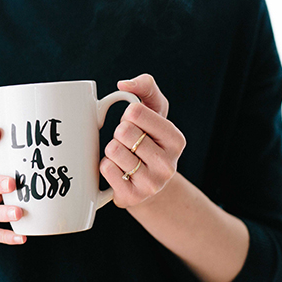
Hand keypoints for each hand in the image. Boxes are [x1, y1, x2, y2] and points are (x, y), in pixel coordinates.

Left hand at [99, 73, 186, 208]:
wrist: (147, 183)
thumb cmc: (149, 140)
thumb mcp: (154, 111)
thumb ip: (145, 87)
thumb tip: (124, 84)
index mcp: (176, 140)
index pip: (135, 112)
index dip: (128, 115)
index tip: (135, 124)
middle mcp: (168, 164)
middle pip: (123, 131)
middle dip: (119, 133)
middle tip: (128, 143)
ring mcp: (151, 184)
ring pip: (113, 150)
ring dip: (111, 150)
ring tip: (124, 157)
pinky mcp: (132, 197)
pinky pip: (106, 169)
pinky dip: (105, 165)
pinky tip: (118, 170)